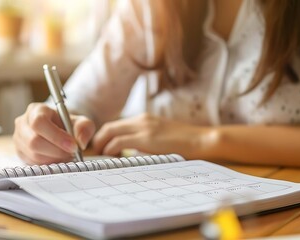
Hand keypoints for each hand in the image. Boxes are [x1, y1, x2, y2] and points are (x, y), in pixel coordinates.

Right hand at [14, 103, 95, 164]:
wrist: (59, 130)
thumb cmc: (68, 124)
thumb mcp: (80, 122)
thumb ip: (84, 128)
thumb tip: (80, 142)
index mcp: (36, 110)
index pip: (39, 122)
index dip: (56, 136)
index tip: (73, 146)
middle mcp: (23, 123)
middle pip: (34, 141)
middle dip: (56, 151)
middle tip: (72, 153)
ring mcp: (19, 139)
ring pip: (34, 155)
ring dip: (54, 158)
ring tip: (66, 155)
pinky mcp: (20, 152)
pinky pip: (33, 163)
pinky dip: (48, 164)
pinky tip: (57, 158)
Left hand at [92, 113, 219, 157]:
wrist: (202, 140)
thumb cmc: (185, 143)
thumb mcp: (161, 137)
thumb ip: (146, 140)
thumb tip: (131, 152)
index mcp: (144, 119)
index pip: (116, 125)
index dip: (104, 137)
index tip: (102, 150)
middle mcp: (141, 120)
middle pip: (109, 127)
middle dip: (99, 141)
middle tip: (97, 155)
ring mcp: (143, 127)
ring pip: (111, 132)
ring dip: (102, 146)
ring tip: (102, 158)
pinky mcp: (146, 138)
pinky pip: (119, 142)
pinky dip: (111, 150)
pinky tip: (112, 158)